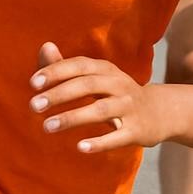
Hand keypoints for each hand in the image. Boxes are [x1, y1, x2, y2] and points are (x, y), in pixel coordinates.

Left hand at [29, 41, 168, 153]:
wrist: (159, 112)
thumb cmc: (116, 93)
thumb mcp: (96, 77)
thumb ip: (67, 66)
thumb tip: (45, 46)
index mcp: (107, 70)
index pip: (80, 66)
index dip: (56, 72)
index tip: (33, 83)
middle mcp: (120, 84)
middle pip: (88, 85)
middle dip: (59, 94)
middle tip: (33, 106)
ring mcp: (130, 107)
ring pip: (101, 110)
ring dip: (73, 117)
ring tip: (47, 127)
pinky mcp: (137, 130)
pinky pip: (117, 136)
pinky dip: (99, 142)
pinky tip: (80, 147)